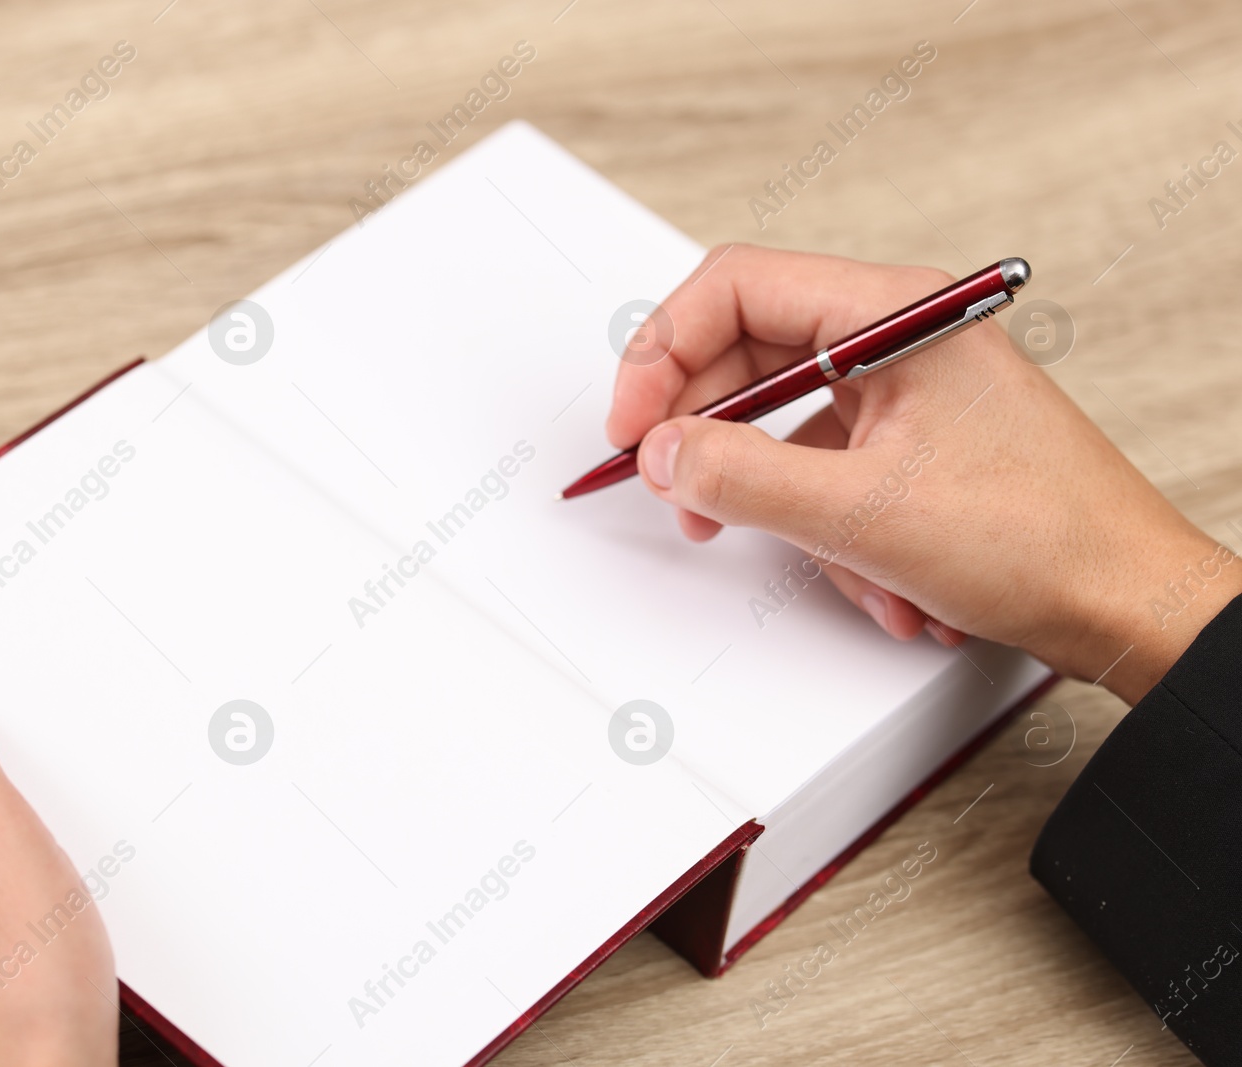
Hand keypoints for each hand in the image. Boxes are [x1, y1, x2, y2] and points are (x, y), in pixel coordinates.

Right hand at [608, 245, 1240, 703]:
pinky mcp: (910, 443)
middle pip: (751, 357)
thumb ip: (741, 476)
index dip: (664, 352)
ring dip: (784, 505)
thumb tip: (662, 451)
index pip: (737, 289)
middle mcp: (899, 336)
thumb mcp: (863, 512)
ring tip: (814, 557)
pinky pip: (829, 471)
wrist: (1126, 604)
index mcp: (895, 312)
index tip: (635, 423)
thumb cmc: (1043, 539)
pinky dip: (831, 531)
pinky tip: (876, 580)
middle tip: (678, 491)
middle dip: (713, 441)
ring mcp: (906, 391)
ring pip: (787, 427)